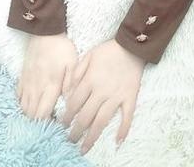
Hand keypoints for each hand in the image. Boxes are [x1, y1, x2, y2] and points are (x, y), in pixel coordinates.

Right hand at [16, 33, 77, 119]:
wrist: (44, 32)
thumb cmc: (62, 47)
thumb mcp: (73, 63)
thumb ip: (71, 83)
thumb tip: (69, 102)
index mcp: (50, 85)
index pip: (43, 113)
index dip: (45, 124)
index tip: (52, 128)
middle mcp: (36, 87)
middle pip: (31, 114)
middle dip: (37, 123)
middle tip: (46, 126)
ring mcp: (27, 83)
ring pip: (24, 107)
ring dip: (29, 115)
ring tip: (38, 119)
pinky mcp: (22, 77)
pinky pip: (18, 96)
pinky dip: (22, 105)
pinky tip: (28, 106)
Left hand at [61, 38, 146, 153]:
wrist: (132, 46)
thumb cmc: (108, 50)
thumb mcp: (88, 55)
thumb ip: (76, 72)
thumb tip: (68, 91)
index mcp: (90, 81)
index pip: (74, 104)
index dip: (66, 116)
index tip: (62, 125)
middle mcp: (101, 91)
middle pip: (85, 116)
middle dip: (76, 131)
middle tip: (70, 141)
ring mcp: (116, 96)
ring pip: (102, 121)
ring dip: (92, 136)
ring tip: (84, 148)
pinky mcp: (130, 97)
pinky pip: (127, 116)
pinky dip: (123, 129)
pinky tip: (118, 141)